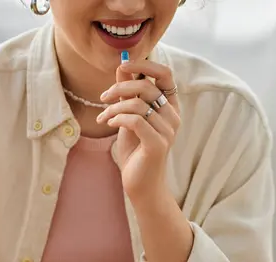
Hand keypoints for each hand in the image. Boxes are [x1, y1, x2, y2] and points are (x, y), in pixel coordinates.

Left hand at [97, 60, 180, 201]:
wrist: (140, 184)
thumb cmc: (135, 151)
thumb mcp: (129, 117)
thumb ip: (128, 94)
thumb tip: (122, 65)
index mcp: (170, 106)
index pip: (165, 74)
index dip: (144, 64)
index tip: (122, 66)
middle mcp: (173, 117)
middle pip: (146, 86)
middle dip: (119, 88)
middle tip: (102, 98)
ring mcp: (167, 131)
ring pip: (137, 104)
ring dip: (114, 108)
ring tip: (103, 117)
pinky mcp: (157, 144)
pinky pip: (135, 121)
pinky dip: (118, 119)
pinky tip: (110, 124)